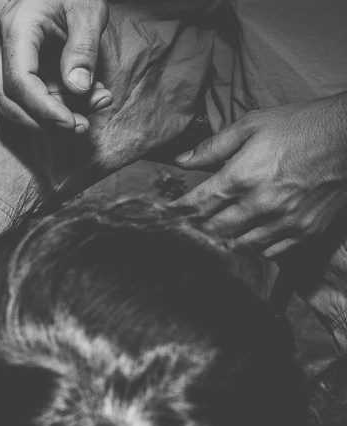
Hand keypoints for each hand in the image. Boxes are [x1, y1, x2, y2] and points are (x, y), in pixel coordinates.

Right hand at [0, 0, 112, 132]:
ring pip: (12, 103)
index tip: (72, 122)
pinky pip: (18, 94)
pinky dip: (47, 102)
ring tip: (92, 102)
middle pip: (10, 101)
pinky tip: (78, 95)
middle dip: (46, 120)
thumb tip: (78, 88)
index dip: (45, 109)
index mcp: (14, 28)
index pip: (20, 82)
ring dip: (49, 114)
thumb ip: (83, 49)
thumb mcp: (88, 11)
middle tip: (82, 125)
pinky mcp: (2, 64)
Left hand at [170, 92, 346, 257]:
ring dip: (227, 236)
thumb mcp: (252, 125)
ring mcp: (285, 220)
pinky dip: (257, 245)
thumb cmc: (301, 125)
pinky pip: (270, 251)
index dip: (178, 210)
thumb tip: (181, 162)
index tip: (169, 212)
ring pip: (240, 244)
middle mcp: (261, 204)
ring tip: (225, 225)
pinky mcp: (306, 230)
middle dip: (201, 224)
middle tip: (197, 219)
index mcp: (242, 177)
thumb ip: (213, 147)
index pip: (197, 205)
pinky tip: (254, 231)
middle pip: (215, 229)